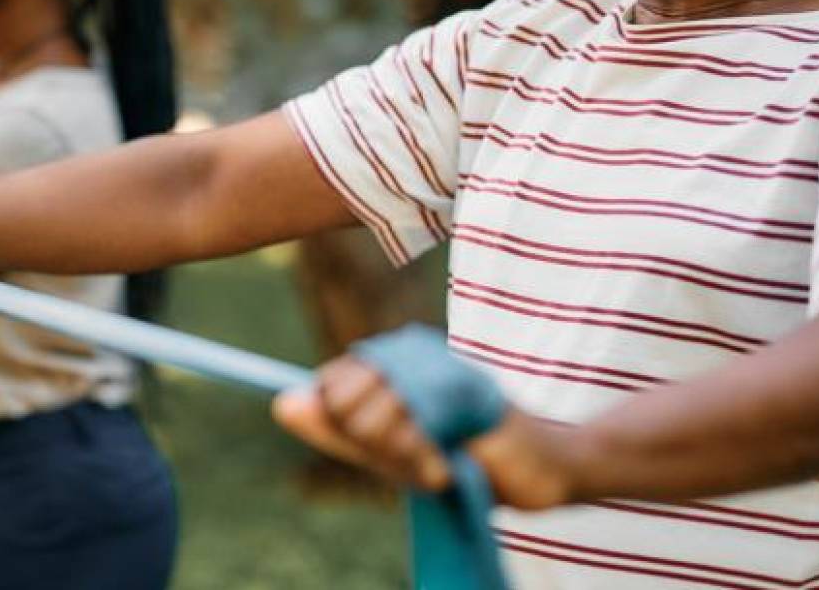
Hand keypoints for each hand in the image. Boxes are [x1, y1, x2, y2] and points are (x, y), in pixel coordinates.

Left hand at [273, 354, 580, 508]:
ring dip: (404, 459)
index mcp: (391, 359)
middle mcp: (412, 351)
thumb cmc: (462, 458)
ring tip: (440, 460)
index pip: (330, 389)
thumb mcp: (391, 451)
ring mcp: (439, 366)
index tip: (388, 447)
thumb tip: (280, 404)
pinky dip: (427, 464)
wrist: (538, 467)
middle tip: (418, 457)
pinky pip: (413, 434)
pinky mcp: (466, 389)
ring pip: (374, 421)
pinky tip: (452, 466)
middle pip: (344, 403)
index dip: (348, 431)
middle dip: (374, 447)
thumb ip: (336, 429)